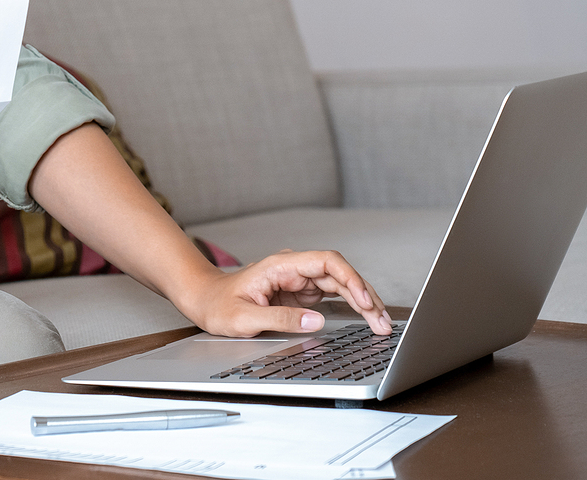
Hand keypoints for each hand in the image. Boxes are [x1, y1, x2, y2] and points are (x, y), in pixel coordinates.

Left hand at [179, 249, 391, 337]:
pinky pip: (332, 296)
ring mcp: (298, 280)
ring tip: (382, 325)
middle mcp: (293, 268)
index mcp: (280, 265)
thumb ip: (280, 318)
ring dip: (362, 303)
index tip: (364, 301)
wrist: (204, 300)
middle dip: (364, 296)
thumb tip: (316, 321)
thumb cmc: (217, 305)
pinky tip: (367, 318)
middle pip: (338, 274)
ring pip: (339, 285)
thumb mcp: (243, 318)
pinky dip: (351, 307)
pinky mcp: (300, 292)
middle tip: (383, 323)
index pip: (325, 262)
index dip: (349, 279)